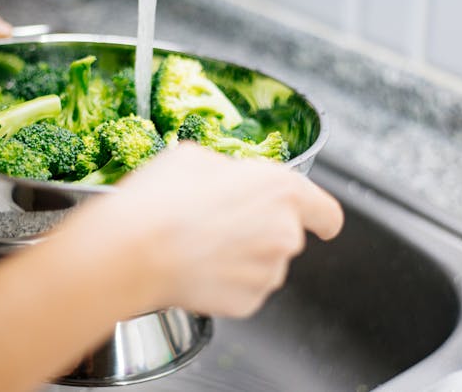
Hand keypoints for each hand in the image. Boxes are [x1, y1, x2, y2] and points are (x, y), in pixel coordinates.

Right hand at [58, 143, 343, 317]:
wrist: (135, 249)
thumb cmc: (162, 198)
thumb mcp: (194, 157)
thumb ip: (227, 170)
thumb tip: (224, 179)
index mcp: (281, 190)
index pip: (326, 211)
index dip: (323, 218)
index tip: (323, 224)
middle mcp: (285, 233)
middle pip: (286, 237)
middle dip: (259, 232)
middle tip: (217, 224)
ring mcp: (268, 273)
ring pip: (263, 265)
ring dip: (241, 258)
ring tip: (199, 246)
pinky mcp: (247, 303)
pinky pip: (243, 291)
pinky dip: (225, 283)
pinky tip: (196, 269)